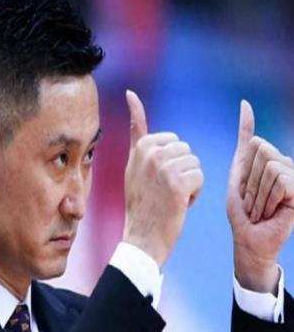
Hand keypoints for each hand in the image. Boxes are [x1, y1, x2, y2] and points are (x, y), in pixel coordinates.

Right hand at [123, 90, 203, 266]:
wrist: (141, 237)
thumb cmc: (141, 203)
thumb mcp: (133, 164)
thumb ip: (136, 132)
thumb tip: (132, 94)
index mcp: (141, 147)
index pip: (172, 141)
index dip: (170, 163)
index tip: (154, 181)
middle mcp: (150, 153)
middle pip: (186, 151)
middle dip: (181, 170)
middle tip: (162, 191)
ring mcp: (163, 167)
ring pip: (194, 163)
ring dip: (188, 182)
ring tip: (169, 197)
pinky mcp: (177, 182)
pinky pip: (199, 176)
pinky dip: (194, 193)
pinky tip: (178, 204)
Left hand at [227, 100, 293, 292]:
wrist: (248, 237)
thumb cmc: (241, 209)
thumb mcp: (238, 171)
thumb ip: (244, 139)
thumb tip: (245, 103)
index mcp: (268, 159)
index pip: (255, 143)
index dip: (243, 167)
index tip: (243, 188)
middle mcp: (284, 164)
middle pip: (262, 152)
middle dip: (249, 181)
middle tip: (251, 200)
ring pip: (271, 167)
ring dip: (257, 193)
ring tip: (260, 207)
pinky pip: (282, 180)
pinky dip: (269, 198)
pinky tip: (272, 210)